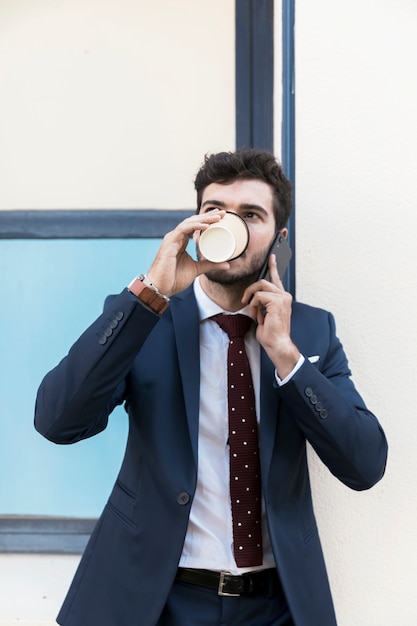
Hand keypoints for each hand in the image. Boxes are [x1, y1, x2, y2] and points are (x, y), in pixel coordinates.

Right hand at [146, 210, 229, 296]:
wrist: (161, 288)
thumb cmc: (174, 279)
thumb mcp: (197, 270)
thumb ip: (210, 265)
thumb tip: (227, 264)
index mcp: (181, 241)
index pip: (194, 225)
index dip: (206, 219)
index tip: (220, 216)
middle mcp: (176, 237)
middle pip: (192, 221)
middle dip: (207, 216)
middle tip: (221, 213)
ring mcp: (172, 239)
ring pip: (188, 223)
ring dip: (203, 219)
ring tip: (217, 218)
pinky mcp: (169, 243)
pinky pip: (182, 230)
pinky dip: (194, 227)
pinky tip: (205, 226)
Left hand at [242, 254, 300, 378]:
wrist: (277, 344)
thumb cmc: (271, 333)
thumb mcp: (264, 314)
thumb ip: (261, 303)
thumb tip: (252, 299)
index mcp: (282, 298)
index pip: (276, 279)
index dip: (273, 267)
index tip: (272, 257)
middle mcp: (284, 296)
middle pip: (263, 281)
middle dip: (250, 290)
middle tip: (244, 301)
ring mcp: (282, 298)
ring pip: (260, 286)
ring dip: (252, 300)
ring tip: (253, 313)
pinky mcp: (277, 301)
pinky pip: (258, 296)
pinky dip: (254, 306)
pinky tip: (257, 316)